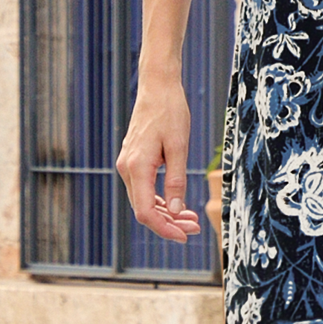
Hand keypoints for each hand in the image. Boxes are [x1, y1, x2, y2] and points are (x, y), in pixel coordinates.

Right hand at [115, 76, 200, 243]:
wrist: (157, 87)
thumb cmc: (170, 112)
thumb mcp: (179, 146)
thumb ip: (176, 180)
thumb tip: (175, 209)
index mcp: (137, 167)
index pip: (145, 211)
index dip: (164, 228)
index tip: (184, 236)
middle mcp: (127, 168)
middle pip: (144, 209)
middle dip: (169, 223)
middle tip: (196, 227)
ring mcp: (128, 165)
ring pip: (143, 201)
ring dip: (166, 213)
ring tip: (191, 218)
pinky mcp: (133, 161)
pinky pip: (143, 189)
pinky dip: (159, 200)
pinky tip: (176, 204)